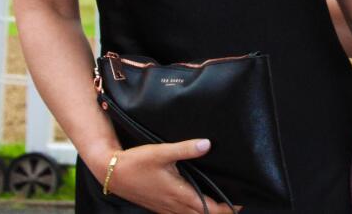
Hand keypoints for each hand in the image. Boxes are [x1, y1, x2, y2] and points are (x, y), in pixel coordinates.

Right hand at [103, 139, 238, 212]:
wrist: (113, 172)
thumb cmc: (137, 162)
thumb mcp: (162, 152)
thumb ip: (185, 149)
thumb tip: (207, 144)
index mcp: (178, 194)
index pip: (207, 208)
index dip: (225, 209)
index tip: (239, 204)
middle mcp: (173, 205)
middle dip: (219, 213)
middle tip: (235, 205)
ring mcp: (165, 207)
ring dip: (206, 213)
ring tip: (221, 206)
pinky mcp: (159, 206)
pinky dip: (193, 212)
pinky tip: (196, 205)